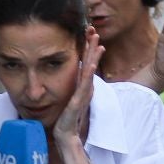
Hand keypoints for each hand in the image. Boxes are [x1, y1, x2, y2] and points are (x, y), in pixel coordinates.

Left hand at [53, 27, 103, 150]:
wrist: (65, 134)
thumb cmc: (68, 118)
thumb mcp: (71, 98)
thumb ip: (74, 89)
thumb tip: (74, 80)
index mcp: (83, 86)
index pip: (86, 63)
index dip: (88, 49)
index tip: (89, 34)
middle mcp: (85, 88)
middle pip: (90, 63)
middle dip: (92, 46)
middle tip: (94, 30)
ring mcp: (83, 94)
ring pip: (89, 71)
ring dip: (94, 56)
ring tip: (97, 43)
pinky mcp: (79, 100)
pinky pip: (84, 85)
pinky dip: (89, 74)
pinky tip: (92, 64)